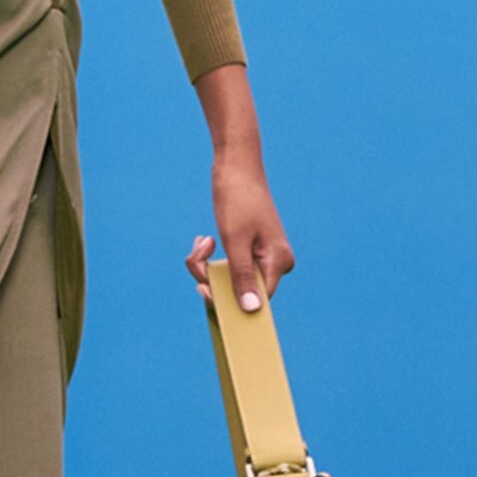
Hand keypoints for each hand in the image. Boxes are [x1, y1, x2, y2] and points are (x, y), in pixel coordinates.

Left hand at [185, 151, 295, 311]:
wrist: (236, 166)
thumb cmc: (238, 200)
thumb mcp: (235, 242)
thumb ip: (242, 277)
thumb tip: (251, 310)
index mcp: (278, 263)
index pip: (254, 300)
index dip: (226, 300)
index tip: (200, 288)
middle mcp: (275, 263)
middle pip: (238, 289)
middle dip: (211, 276)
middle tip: (197, 254)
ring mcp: (262, 257)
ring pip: (228, 277)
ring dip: (207, 264)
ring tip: (203, 242)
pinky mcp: (249, 250)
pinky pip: (227, 265)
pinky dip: (210, 257)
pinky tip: (205, 240)